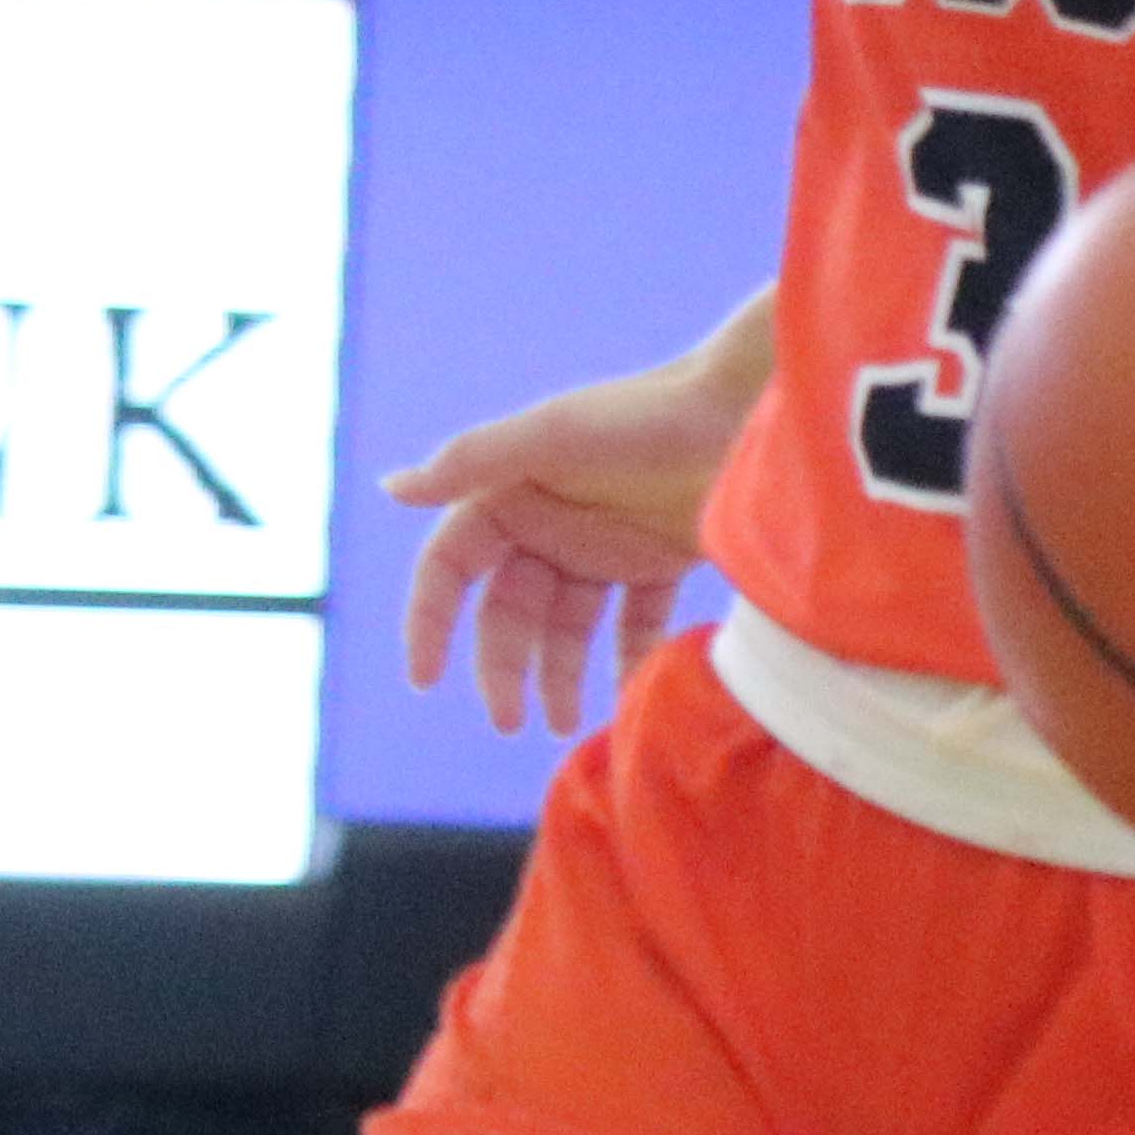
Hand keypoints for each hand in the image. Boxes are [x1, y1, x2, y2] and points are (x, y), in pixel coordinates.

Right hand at [384, 352, 740, 738]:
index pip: (450, 567)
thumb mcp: (551, 435)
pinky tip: (630, 696)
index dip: (430, 620)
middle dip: (502, 667)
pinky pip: (632, 626)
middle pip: (507, 611)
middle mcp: (549, 522)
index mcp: (510, 492)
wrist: (743, 410)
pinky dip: (628, 662)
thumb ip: (472, 461)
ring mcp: (603, 545)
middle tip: (512, 721)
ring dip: (557, 676)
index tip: (425, 679)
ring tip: (564, 724)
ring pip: (565, 628)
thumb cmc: (643, 416)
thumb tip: (391, 487)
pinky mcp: (656, 561)